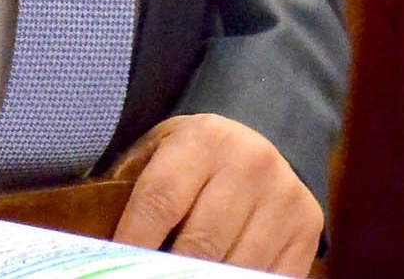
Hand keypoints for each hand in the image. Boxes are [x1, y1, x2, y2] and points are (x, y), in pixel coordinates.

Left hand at [107, 114, 321, 274]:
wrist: (259, 142)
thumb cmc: (192, 159)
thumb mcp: (159, 153)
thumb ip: (132, 191)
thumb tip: (96, 245)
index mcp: (204, 139)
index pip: (159, 202)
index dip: (134, 243)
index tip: (116, 266)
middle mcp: (250, 162)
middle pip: (200, 243)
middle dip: (169, 272)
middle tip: (145, 277)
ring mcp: (284, 196)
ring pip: (236, 266)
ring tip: (179, 277)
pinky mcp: (307, 226)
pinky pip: (270, 275)